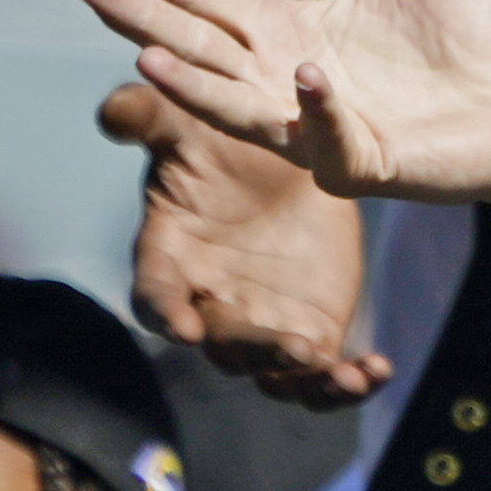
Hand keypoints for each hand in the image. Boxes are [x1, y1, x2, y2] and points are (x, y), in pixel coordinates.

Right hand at [76, 0, 490, 202]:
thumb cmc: (471, 26)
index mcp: (287, 29)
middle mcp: (287, 79)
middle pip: (198, 47)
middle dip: (141, 18)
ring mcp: (321, 126)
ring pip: (238, 108)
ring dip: (195, 84)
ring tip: (147, 53)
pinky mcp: (369, 162)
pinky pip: (331, 141)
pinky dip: (317, 111)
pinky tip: (306, 72)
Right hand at [111, 84, 387, 404]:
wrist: (284, 160)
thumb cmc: (219, 145)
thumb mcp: (185, 123)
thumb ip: (148, 117)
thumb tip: (114, 109)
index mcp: (172, 259)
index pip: (156, 295)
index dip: (165, 311)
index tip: (182, 326)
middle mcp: (212, 305)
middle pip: (225, 345)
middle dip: (256, 351)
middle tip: (292, 347)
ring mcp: (262, 327)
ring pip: (275, 374)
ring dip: (305, 379)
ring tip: (342, 376)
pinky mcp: (310, 333)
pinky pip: (323, 375)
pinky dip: (348, 382)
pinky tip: (376, 371)